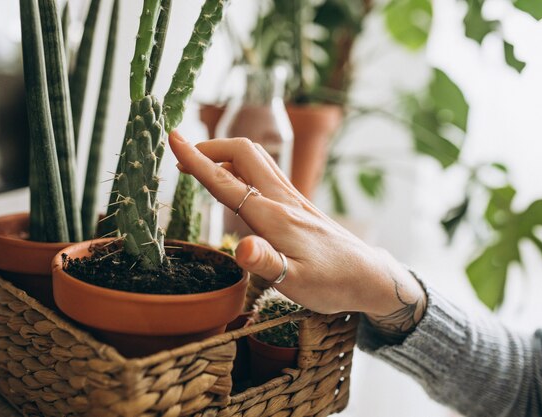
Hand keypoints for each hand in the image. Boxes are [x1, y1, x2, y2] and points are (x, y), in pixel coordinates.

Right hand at [169, 133, 426, 336]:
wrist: (368, 276)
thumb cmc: (333, 283)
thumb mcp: (298, 282)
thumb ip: (267, 263)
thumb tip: (240, 249)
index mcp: (274, 217)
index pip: (227, 182)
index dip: (197, 160)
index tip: (173, 139)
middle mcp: (282, 199)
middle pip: (243, 153)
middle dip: (210, 147)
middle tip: (181, 157)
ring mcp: (291, 198)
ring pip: (256, 158)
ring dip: (225, 154)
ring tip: (201, 165)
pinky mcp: (297, 203)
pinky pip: (264, 172)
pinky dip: (241, 167)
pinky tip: (235, 182)